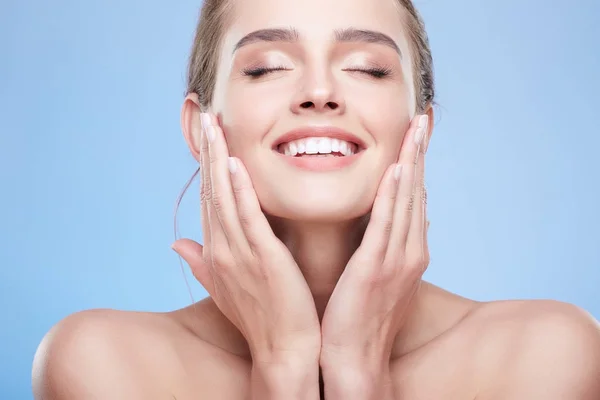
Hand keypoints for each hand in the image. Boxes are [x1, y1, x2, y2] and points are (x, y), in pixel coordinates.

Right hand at [172, 113, 320, 369]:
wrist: (283, 349)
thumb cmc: (260, 316)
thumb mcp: (225, 287)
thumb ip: (200, 262)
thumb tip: (176, 243)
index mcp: (217, 251)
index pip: (208, 200)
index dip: (206, 166)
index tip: (206, 136)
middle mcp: (221, 247)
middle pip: (211, 191)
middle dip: (207, 152)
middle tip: (204, 114)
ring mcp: (239, 252)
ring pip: (224, 197)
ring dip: (218, 159)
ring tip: (214, 125)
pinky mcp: (262, 257)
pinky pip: (248, 218)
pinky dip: (240, 190)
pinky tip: (236, 163)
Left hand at [320, 115, 430, 397]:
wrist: (355, 357)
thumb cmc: (360, 317)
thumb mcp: (375, 276)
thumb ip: (379, 247)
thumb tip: (377, 225)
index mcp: (407, 252)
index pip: (413, 198)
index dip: (416, 164)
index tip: (416, 135)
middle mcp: (409, 251)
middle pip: (417, 192)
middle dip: (420, 154)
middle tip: (423, 119)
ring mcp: (397, 259)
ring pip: (407, 201)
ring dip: (412, 162)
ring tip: (415, 129)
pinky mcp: (377, 268)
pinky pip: (388, 225)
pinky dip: (395, 196)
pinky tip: (397, 170)